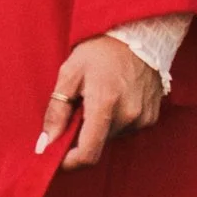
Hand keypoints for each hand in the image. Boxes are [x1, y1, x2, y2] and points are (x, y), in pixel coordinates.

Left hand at [37, 35, 165, 168]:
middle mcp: (128, 116)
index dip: (69, 163)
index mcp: (105, 104)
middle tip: (78, 108)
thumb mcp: (70, 73)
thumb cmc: (100, 50)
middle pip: (97, 144)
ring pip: (111, 137)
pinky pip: (126, 129)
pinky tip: (115, 97)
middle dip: (82, 134)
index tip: (57, 157)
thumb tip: (45, 143)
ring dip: (100, 126)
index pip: (88, 153)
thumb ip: (56, 111)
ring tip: (98, 97)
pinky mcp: (151, 117)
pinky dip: (115, 120)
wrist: (138, 34)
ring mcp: (143, 118)